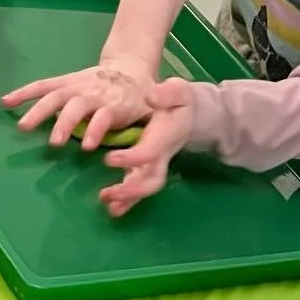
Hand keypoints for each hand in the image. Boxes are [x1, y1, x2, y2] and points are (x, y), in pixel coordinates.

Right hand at [3, 55, 155, 150]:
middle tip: (54, 142)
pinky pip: (42, 85)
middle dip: (65, 123)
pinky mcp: (64, 81)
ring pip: (55, 96)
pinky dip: (24, 92)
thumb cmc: (141, 99)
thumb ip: (149, 129)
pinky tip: (5, 102)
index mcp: (116, 103)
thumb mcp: (153, 112)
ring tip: (22, 127)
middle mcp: (94, 93)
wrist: (132, 68)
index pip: (106, 115)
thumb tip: (153, 151)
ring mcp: (77, 85)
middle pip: (77, 106)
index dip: (97, 128)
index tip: (88, 146)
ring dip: (38, 110)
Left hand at [98, 77, 194, 214]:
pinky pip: (140, 188)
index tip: (108, 158)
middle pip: (151, 180)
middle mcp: (161, 155)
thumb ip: (167, 93)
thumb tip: (151, 97)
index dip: (130, 159)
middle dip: (131, 190)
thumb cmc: (180, 102)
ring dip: (127, 199)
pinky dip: (128, 201)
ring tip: (107, 206)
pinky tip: (112, 209)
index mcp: (165, 137)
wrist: (192, 115)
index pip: (149, 153)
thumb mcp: (178, 91)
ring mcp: (156, 164)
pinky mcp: (149, 168)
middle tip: (107, 194)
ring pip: (146, 188)